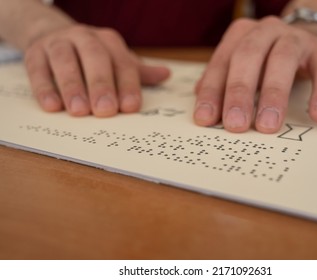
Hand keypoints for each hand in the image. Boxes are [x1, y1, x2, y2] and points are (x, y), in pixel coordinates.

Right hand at [24, 24, 169, 116]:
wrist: (51, 35)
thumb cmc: (91, 56)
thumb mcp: (116, 60)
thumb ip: (137, 72)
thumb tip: (166, 75)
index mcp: (109, 41)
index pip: (122, 63)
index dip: (127, 84)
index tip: (130, 107)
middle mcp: (84, 38)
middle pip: (94, 58)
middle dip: (101, 85)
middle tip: (105, 111)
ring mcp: (58, 43)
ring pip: (64, 61)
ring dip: (72, 86)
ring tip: (78, 111)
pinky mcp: (34, 53)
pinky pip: (38, 70)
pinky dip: (44, 88)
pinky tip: (52, 107)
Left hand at [193, 16, 316, 133]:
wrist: (304, 36)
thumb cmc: (265, 59)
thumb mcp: (241, 67)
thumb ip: (222, 84)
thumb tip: (205, 112)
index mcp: (240, 35)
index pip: (222, 63)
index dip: (213, 91)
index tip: (206, 119)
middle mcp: (265, 31)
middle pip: (248, 56)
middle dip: (240, 92)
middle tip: (236, 124)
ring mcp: (295, 38)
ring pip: (283, 60)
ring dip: (274, 94)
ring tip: (268, 125)